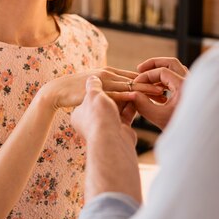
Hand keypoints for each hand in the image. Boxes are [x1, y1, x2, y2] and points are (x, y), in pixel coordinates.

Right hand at [39, 67, 163, 109]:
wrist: (58, 91)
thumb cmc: (76, 93)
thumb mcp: (96, 90)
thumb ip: (109, 92)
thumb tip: (121, 100)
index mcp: (111, 73)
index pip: (135, 76)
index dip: (150, 81)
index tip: (165, 87)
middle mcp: (109, 74)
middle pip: (136, 79)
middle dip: (153, 84)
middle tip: (169, 90)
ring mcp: (103, 80)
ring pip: (129, 85)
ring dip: (146, 89)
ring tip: (160, 94)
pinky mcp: (97, 89)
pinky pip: (115, 93)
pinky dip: (127, 95)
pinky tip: (138, 99)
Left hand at [71, 76, 140, 201]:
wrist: (111, 140)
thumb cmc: (98, 115)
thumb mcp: (92, 95)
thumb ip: (93, 85)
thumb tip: (93, 78)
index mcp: (80, 113)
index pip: (91, 95)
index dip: (102, 86)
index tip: (109, 78)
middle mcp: (91, 120)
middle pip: (105, 100)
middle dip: (116, 91)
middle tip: (123, 81)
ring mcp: (105, 125)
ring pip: (117, 106)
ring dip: (125, 97)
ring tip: (132, 87)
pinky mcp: (119, 128)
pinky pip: (126, 114)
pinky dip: (131, 105)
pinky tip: (138, 96)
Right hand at [130, 57, 187, 129]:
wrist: (198, 137)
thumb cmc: (181, 130)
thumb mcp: (159, 118)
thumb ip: (143, 105)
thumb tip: (132, 93)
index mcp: (184, 86)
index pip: (162, 71)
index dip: (146, 75)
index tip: (136, 83)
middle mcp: (191, 81)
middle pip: (171, 63)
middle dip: (154, 64)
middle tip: (139, 69)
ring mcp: (193, 85)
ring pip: (175, 69)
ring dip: (160, 71)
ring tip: (146, 78)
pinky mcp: (192, 90)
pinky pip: (178, 77)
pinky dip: (166, 79)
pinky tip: (156, 88)